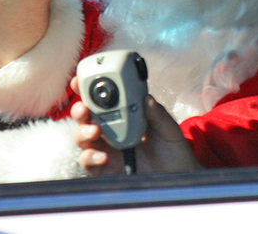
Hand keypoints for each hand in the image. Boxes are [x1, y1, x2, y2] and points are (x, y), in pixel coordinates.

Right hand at [70, 77, 202, 175]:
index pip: (104, 101)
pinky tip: (102, 156)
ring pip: (83, 138)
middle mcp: (112, 131)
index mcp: (125, 116)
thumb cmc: (173, 149)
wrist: (178, 176)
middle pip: (87, 118)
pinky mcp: (105, 170)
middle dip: (80, 110)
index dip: (89, 90)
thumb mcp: (169, 130)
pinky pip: (89, 163)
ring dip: (83, 132)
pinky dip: (91, 158)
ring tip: (94, 131)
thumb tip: (148, 99)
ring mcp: (107, 150)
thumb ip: (159, 116)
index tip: (80, 81)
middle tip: (83, 108)